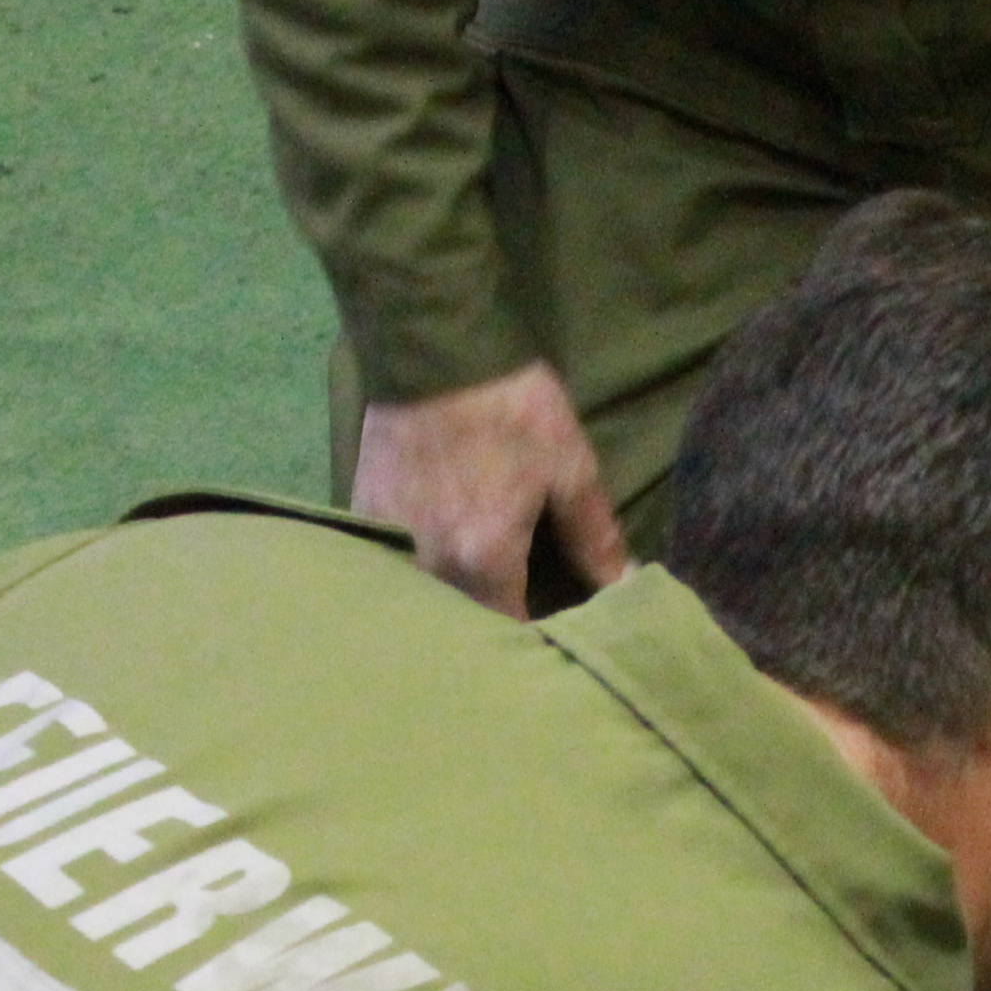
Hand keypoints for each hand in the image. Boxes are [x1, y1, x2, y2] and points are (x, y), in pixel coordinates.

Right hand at [352, 360, 629, 619]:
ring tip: (482, 594)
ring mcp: (389, 543)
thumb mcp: (570, 469)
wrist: (431, 349)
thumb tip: (626, 588)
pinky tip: (441, 560)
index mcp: (482, 561)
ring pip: (426, 601)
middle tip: (523, 619)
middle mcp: (428, 565)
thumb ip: (596, 539)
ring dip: (453, 607)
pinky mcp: (363, 517)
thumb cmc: (510, 408)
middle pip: (463, 627)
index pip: (511, 635)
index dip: (539, 641)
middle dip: (492, 632)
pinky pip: (395, 568)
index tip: (560, 640)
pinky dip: (420, 575)